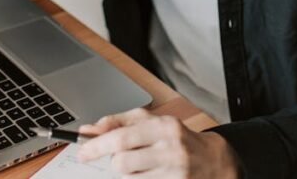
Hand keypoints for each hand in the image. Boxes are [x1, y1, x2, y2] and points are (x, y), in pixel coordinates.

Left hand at [76, 108, 239, 178]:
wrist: (213, 160)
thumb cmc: (176, 138)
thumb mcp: (150, 121)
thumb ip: (118, 122)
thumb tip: (88, 130)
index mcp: (163, 126)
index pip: (121, 137)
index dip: (97, 146)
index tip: (82, 151)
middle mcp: (170, 148)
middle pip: (122, 162)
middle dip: (113, 161)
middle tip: (114, 158)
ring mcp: (174, 172)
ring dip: (127, 173)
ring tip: (140, 164)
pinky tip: (149, 173)